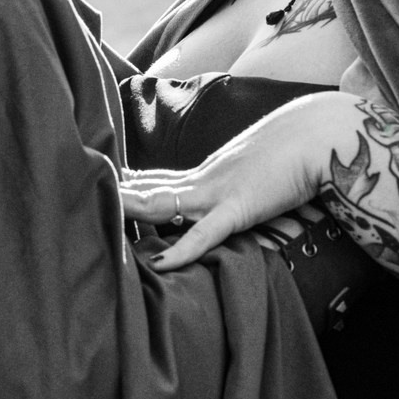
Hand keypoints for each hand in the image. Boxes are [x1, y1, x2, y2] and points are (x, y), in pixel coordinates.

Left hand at [116, 90, 354, 270]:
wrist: (323, 134)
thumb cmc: (295, 148)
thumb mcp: (256, 164)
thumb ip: (237, 178)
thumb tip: (234, 187)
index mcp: (206, 171)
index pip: (154, 181)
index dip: (124, 188)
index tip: (96, 192)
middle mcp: (203, 179)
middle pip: (146, 191)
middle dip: (113, 200)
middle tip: (74, 205)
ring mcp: (217, 192)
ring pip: (162, 205)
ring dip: (129, 215)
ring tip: (96, 223)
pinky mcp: (239, 207)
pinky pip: (207, 233)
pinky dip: (184, 249)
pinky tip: (162, 264)